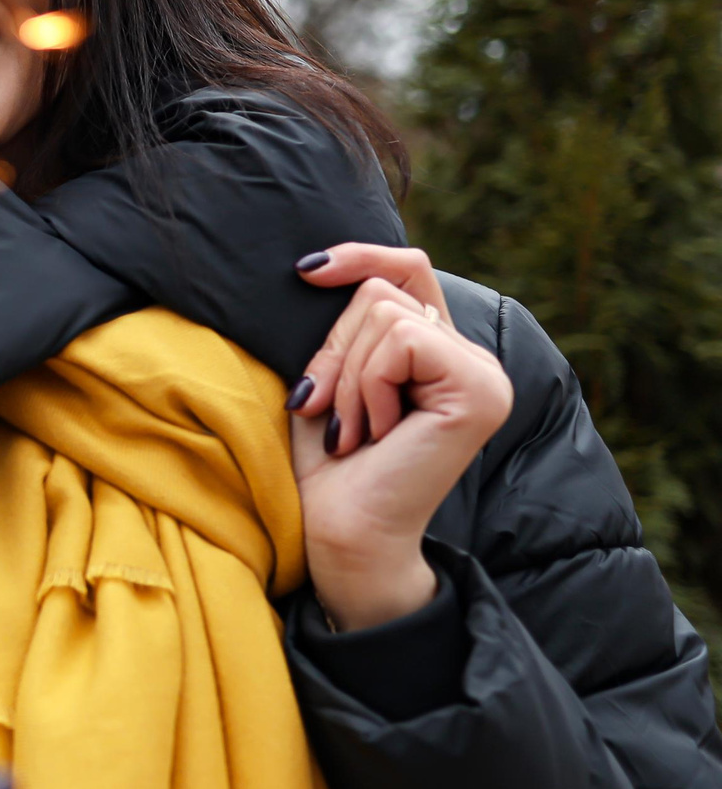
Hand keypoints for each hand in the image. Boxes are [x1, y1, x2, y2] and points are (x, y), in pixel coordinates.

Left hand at [289, 244, 513, 629]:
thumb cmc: (328, 465)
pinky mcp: (479, 391)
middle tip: (328, 412)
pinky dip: (368, 384)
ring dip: (346, 376)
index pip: (408, 269)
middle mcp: (473, 360)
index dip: (360, 256)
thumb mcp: (329, 378)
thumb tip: (321, 265)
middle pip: (381, 291)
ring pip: (385, 312)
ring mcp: (484, 375)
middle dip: (334, 349)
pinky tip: (376, 433)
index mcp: (440, 354)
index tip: (306, 271)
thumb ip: (346, 327)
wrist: (341, 532)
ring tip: (354, 430)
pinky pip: (401, 341)